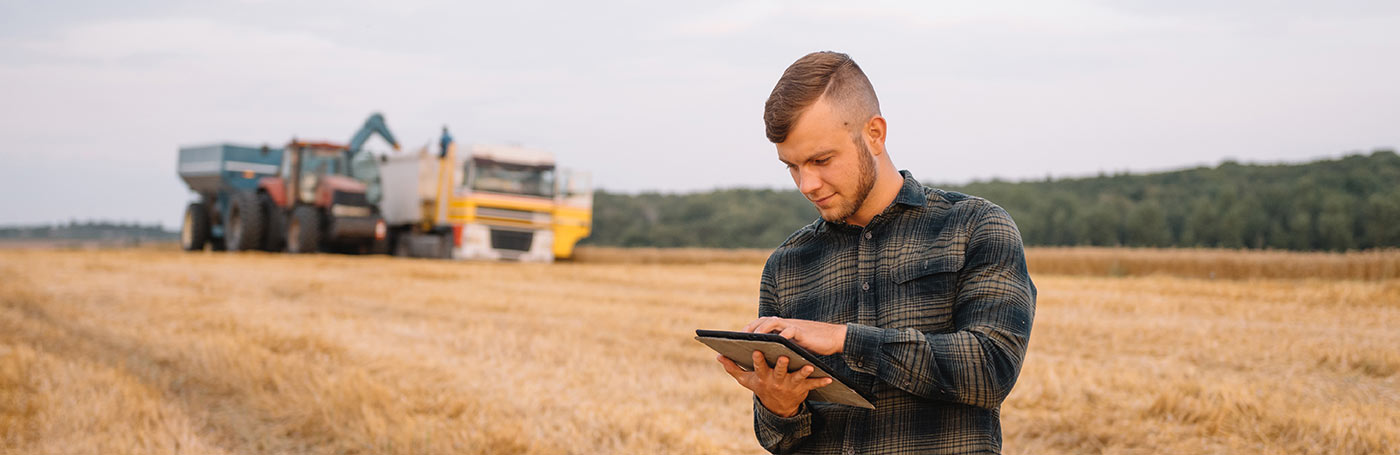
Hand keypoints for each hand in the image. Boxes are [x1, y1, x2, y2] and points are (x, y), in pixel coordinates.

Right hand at [717, 351, 831, 416]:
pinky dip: (821, 382)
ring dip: (803, 373)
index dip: (758, 360)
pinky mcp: (803, 388)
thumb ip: (732, 368)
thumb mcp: (746, 381)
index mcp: (762, 377)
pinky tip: (829, 378)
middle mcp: (776, 381)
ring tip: (809, 366)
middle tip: (783, 356)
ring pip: (797, 378)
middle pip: (778, 372)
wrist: (778, 406)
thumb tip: (718, 356)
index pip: (758, 367)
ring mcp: (790, 385)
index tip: (757, 350)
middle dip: (780, 365)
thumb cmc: (761, 387)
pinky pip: (813, 385)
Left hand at [742, 316, 847, 354]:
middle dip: (751, 328)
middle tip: (739, 338)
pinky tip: (774, 343)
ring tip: (753, 339)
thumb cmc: (812, 343)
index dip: (749, 328)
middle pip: (763, 320)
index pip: (761, 323)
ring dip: (762, 330)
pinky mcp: (802, 332)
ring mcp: (793, 326)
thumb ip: (781, 344)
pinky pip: (789, 331)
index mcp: (782, 326)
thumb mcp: (794, 343)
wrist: (833, 337)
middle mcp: (785, 323)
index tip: (736, 337)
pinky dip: (781, 336)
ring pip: (773, 323)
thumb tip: (765, 353)